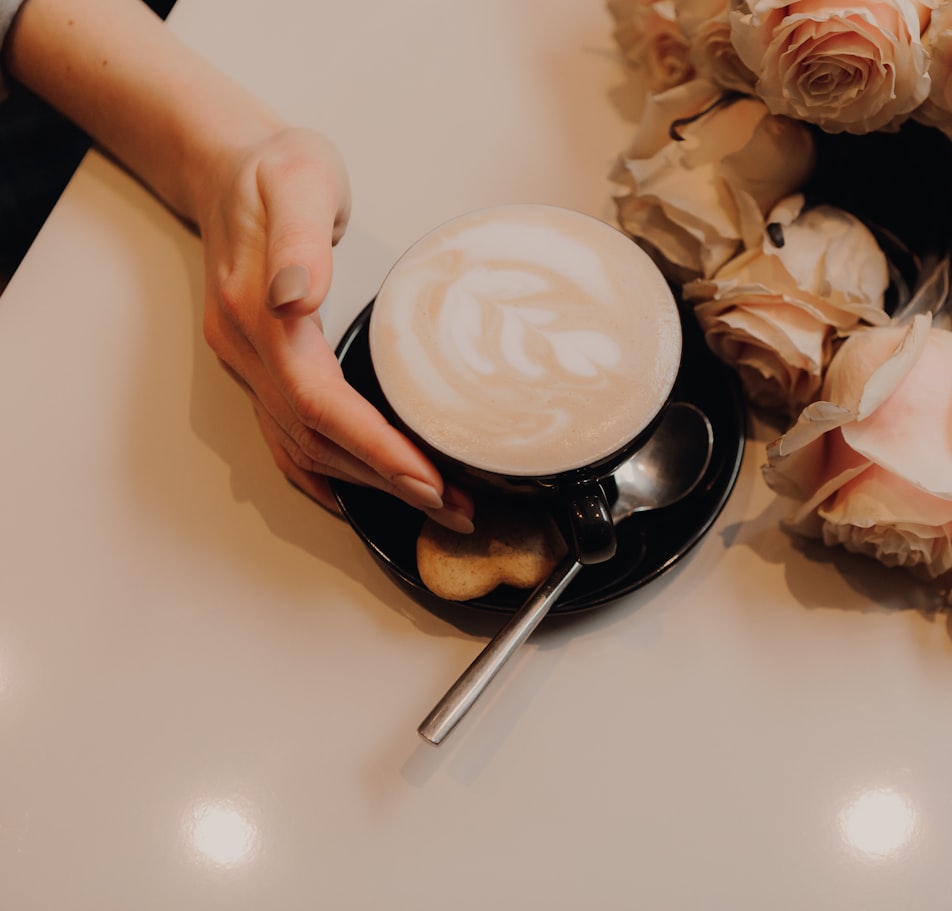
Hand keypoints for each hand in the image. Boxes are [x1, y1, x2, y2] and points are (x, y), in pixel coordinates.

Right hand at [195, 126, 473, 530]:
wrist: (226, 165)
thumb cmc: (274, 168)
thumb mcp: (298, 177)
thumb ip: (301, 237)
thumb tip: (298, 294)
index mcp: (258, 311)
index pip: (316, 400)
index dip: (372, 446)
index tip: (426, 477)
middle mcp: (246, 349)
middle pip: (315, 439)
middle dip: (385, 480)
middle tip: (452, 506)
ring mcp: (246, 363)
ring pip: (302, 448)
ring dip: (366, 485)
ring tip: (431, 503)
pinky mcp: (258, 367)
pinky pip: (284, 437)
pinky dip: (322, 475)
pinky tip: (356, 495)